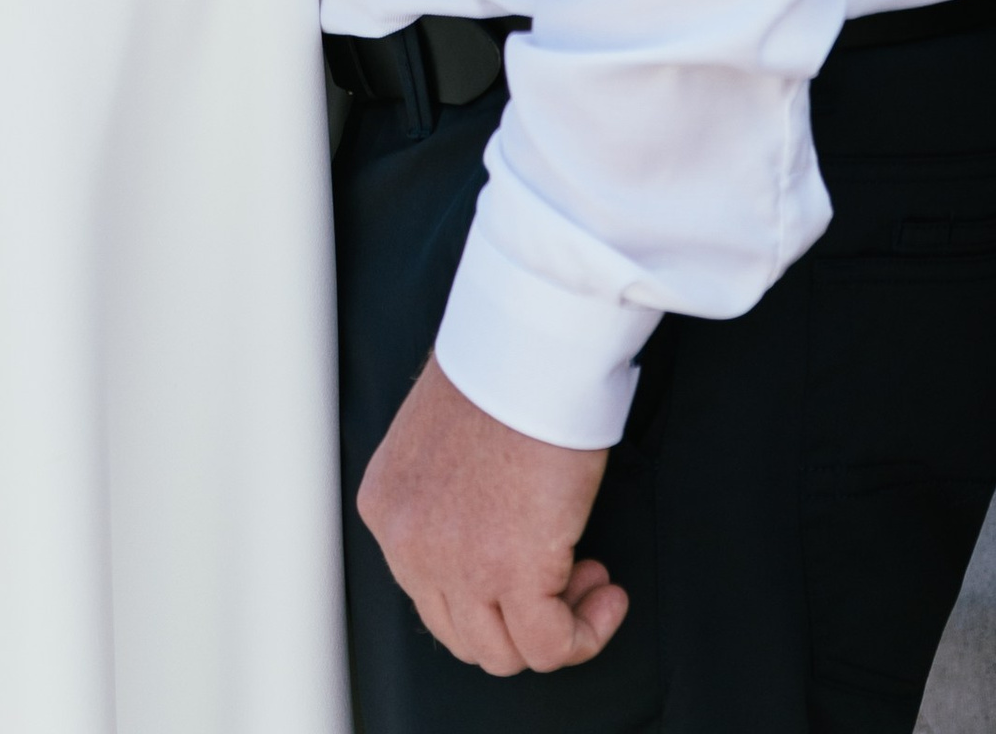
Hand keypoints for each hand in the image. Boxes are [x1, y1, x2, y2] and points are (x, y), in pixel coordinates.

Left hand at [356, 359, 624, 676]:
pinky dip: (584, 634)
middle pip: (462, 633)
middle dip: (521, 617)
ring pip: (502, 653)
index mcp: (389, 507)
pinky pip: (549, 647)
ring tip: (589, 583)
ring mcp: (455, 564)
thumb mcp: (444, 442)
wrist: (531, 343)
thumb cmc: (505, 368)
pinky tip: (606, 595)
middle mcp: (409, 545)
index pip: (430, 593)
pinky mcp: (511, 572)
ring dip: (555, 628)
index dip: (489, 591)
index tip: (530, 565)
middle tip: (566, 578)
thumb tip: (489, 532)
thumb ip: (448, 497)